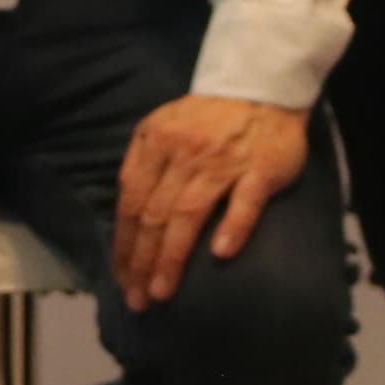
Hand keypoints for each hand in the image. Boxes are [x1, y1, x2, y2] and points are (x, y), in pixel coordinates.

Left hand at [109, 93, 311, 309]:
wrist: (262, 86)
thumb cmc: (208, 117)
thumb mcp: (163, 126)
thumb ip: (143, 165)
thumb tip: (126, 219)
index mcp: (155, 141)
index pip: (130, 201)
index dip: (124, 245)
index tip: (122, 278)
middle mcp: (184, 151)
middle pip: (154, 213)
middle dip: (141, 261)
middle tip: (138, 299)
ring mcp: (224, 160)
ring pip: (189, 212)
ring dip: (172, 255)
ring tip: (163, 290)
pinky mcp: (261, 168)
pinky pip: (245, 201)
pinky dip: (232, 227)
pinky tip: (220, 255)